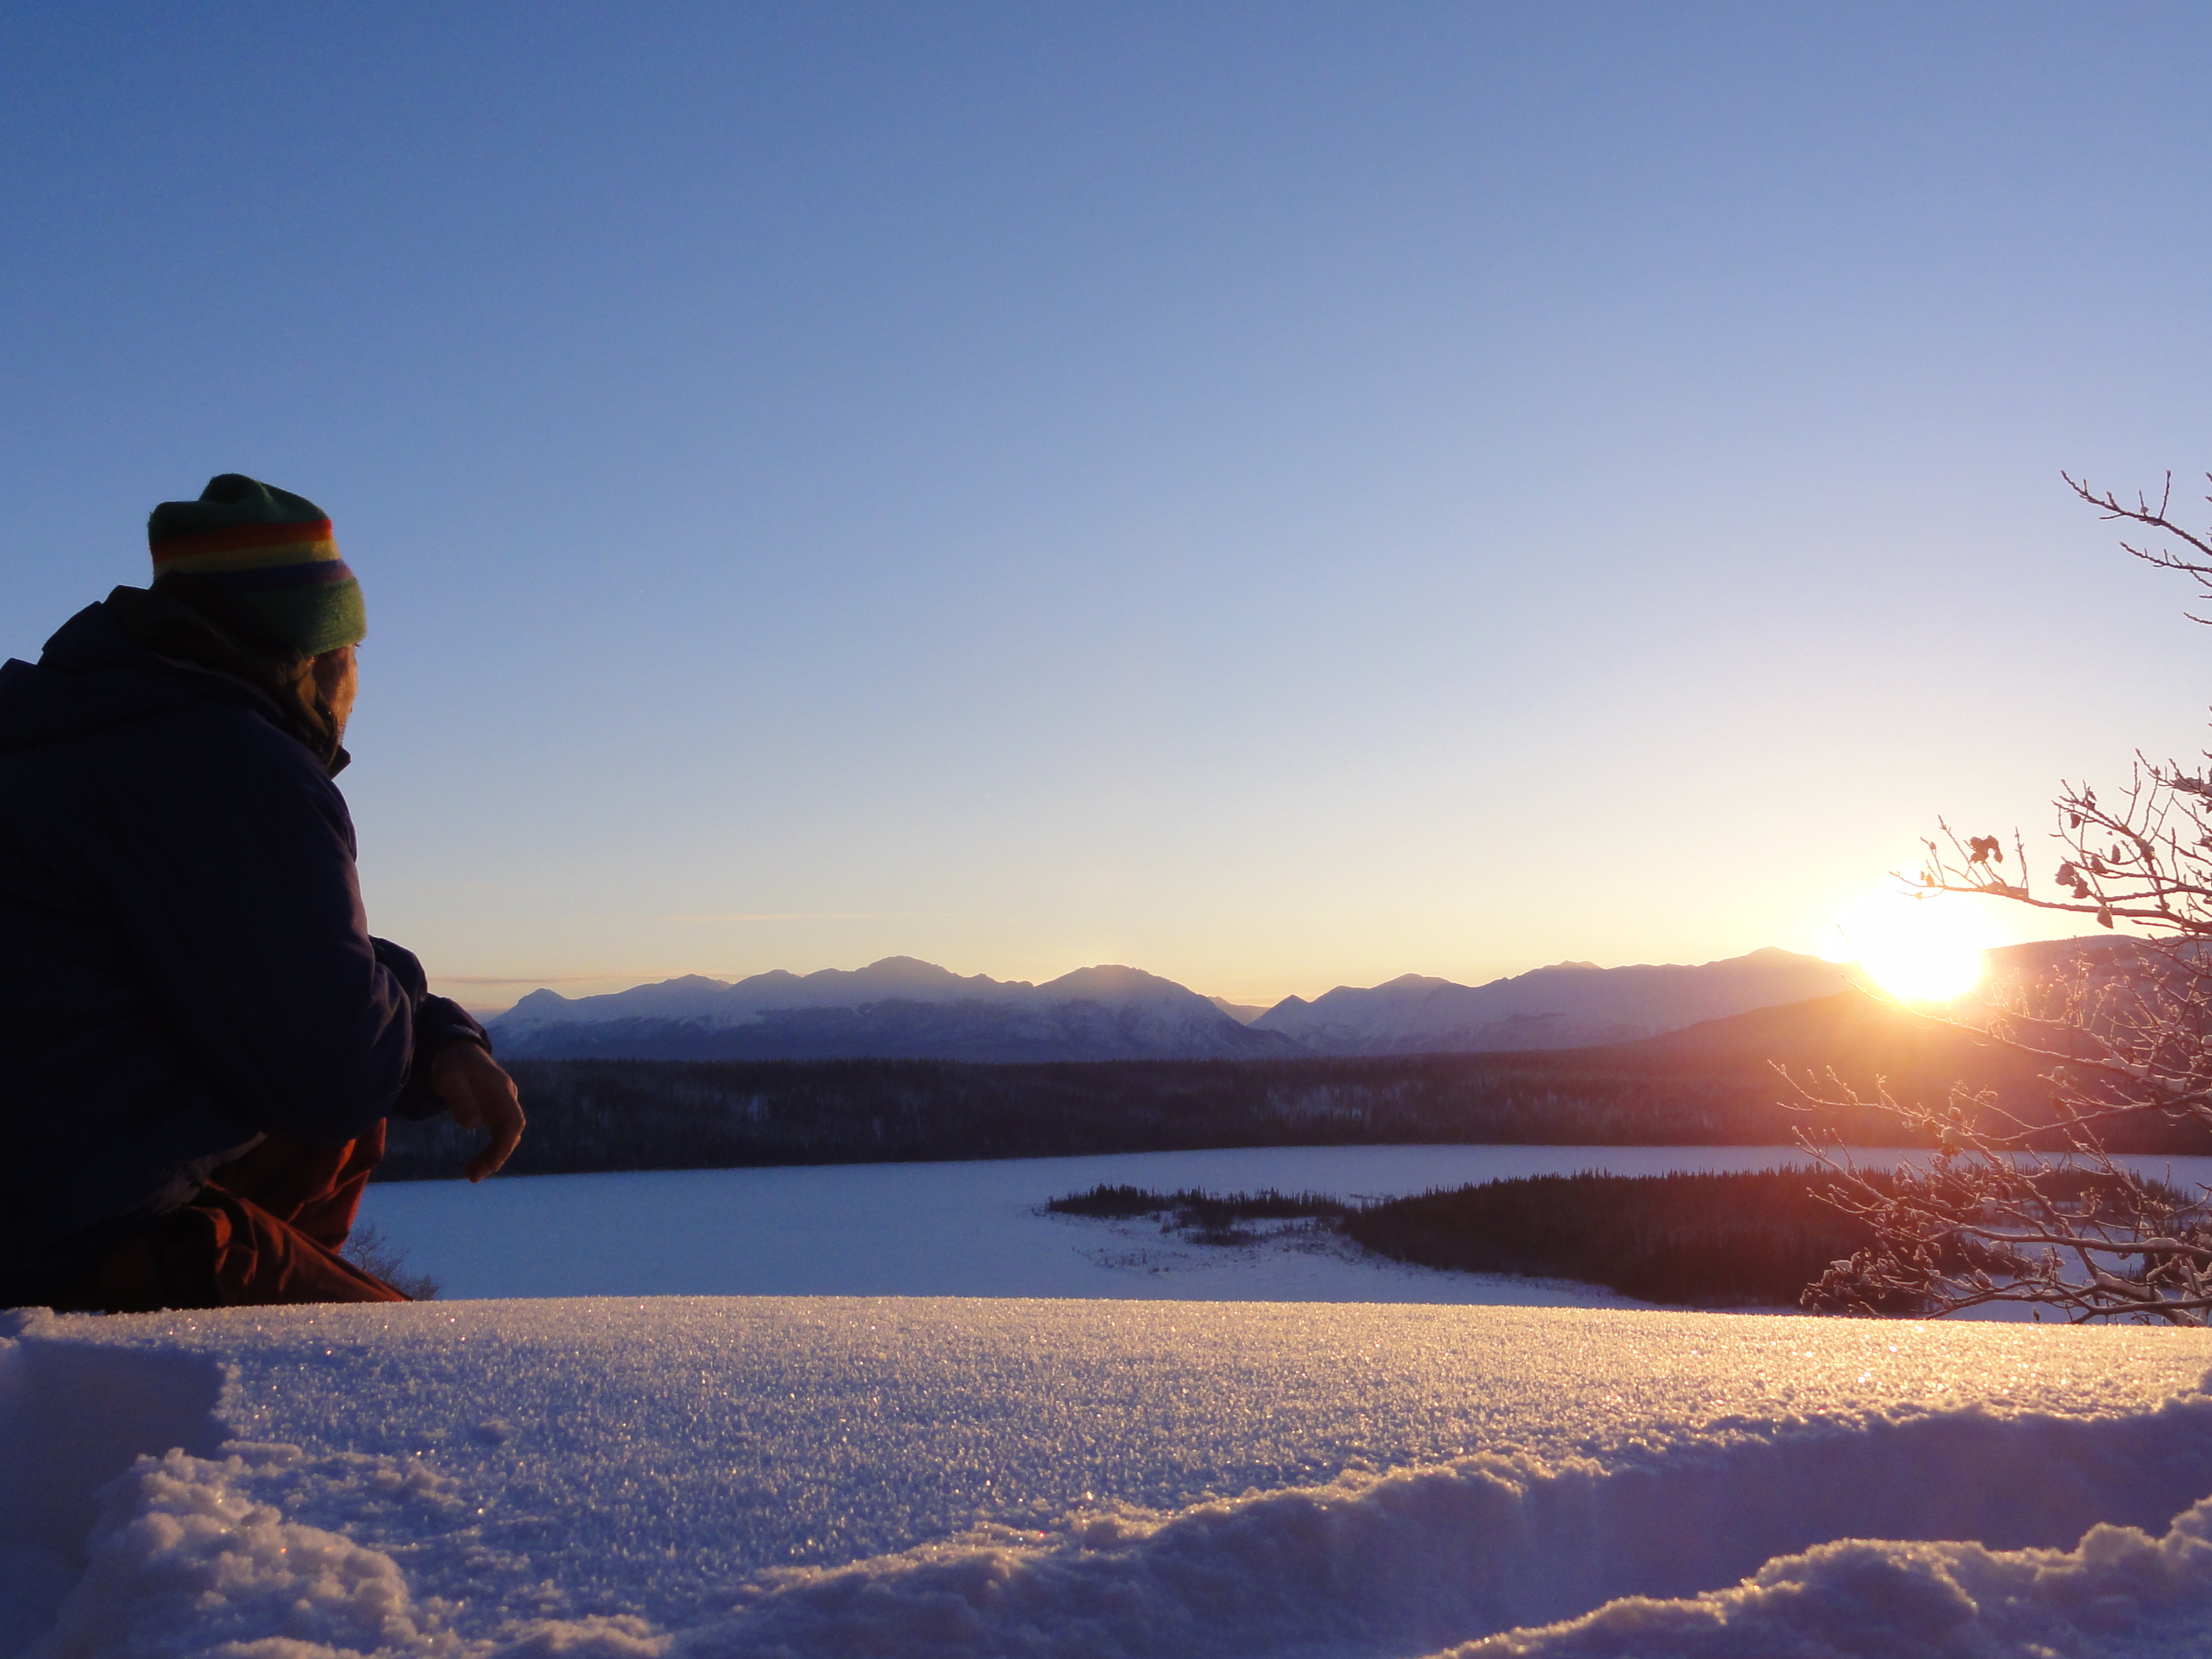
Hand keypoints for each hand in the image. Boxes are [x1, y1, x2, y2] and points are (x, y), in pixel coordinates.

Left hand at [429, 1043, 525, 1182]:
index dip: (504, 1146)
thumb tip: (471, 1125)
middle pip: (510, 1132)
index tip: (490, 1166)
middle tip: (472, 1176)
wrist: (455, 1050)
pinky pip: (497, 1133)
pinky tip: (475, 1162)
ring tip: (471, 1174)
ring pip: (504, 1135)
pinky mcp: (493, 1109)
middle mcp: (506, 1098)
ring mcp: (501, 1104)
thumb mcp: (449, 1078)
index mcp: (501, 1090)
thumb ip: (460, 1099)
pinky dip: (489, 1149)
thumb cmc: (451, 1064)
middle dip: (496, 1156)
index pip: (513, 1122)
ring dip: (492, 1156)